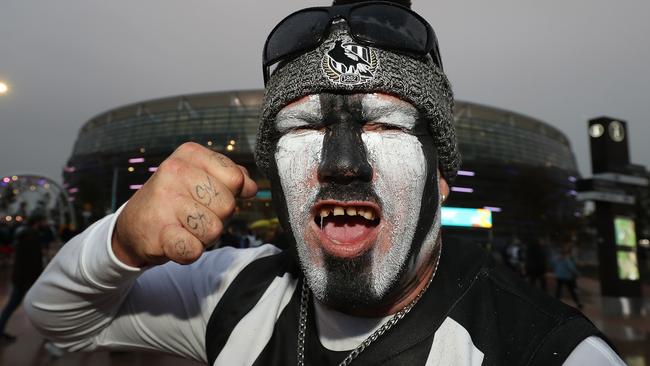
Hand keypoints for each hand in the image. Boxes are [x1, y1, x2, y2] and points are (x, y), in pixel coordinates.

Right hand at [111, 142, 256, 266]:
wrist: (133, 225)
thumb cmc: (177, 200)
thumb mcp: (202, 177)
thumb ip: (232, 176)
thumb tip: (251, 187)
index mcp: (190, 154)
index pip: (235, 177)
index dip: (230, 194)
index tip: (209, 196)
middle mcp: (175, 171)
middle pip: (227, 205)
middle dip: (218, 217)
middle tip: (195, 215)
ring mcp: (164, 201)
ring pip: (214, 229)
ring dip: (204, 236)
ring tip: (185, 227)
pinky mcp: (158, 232)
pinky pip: (194, 249)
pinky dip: (190, 252)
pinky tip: (176, 241)